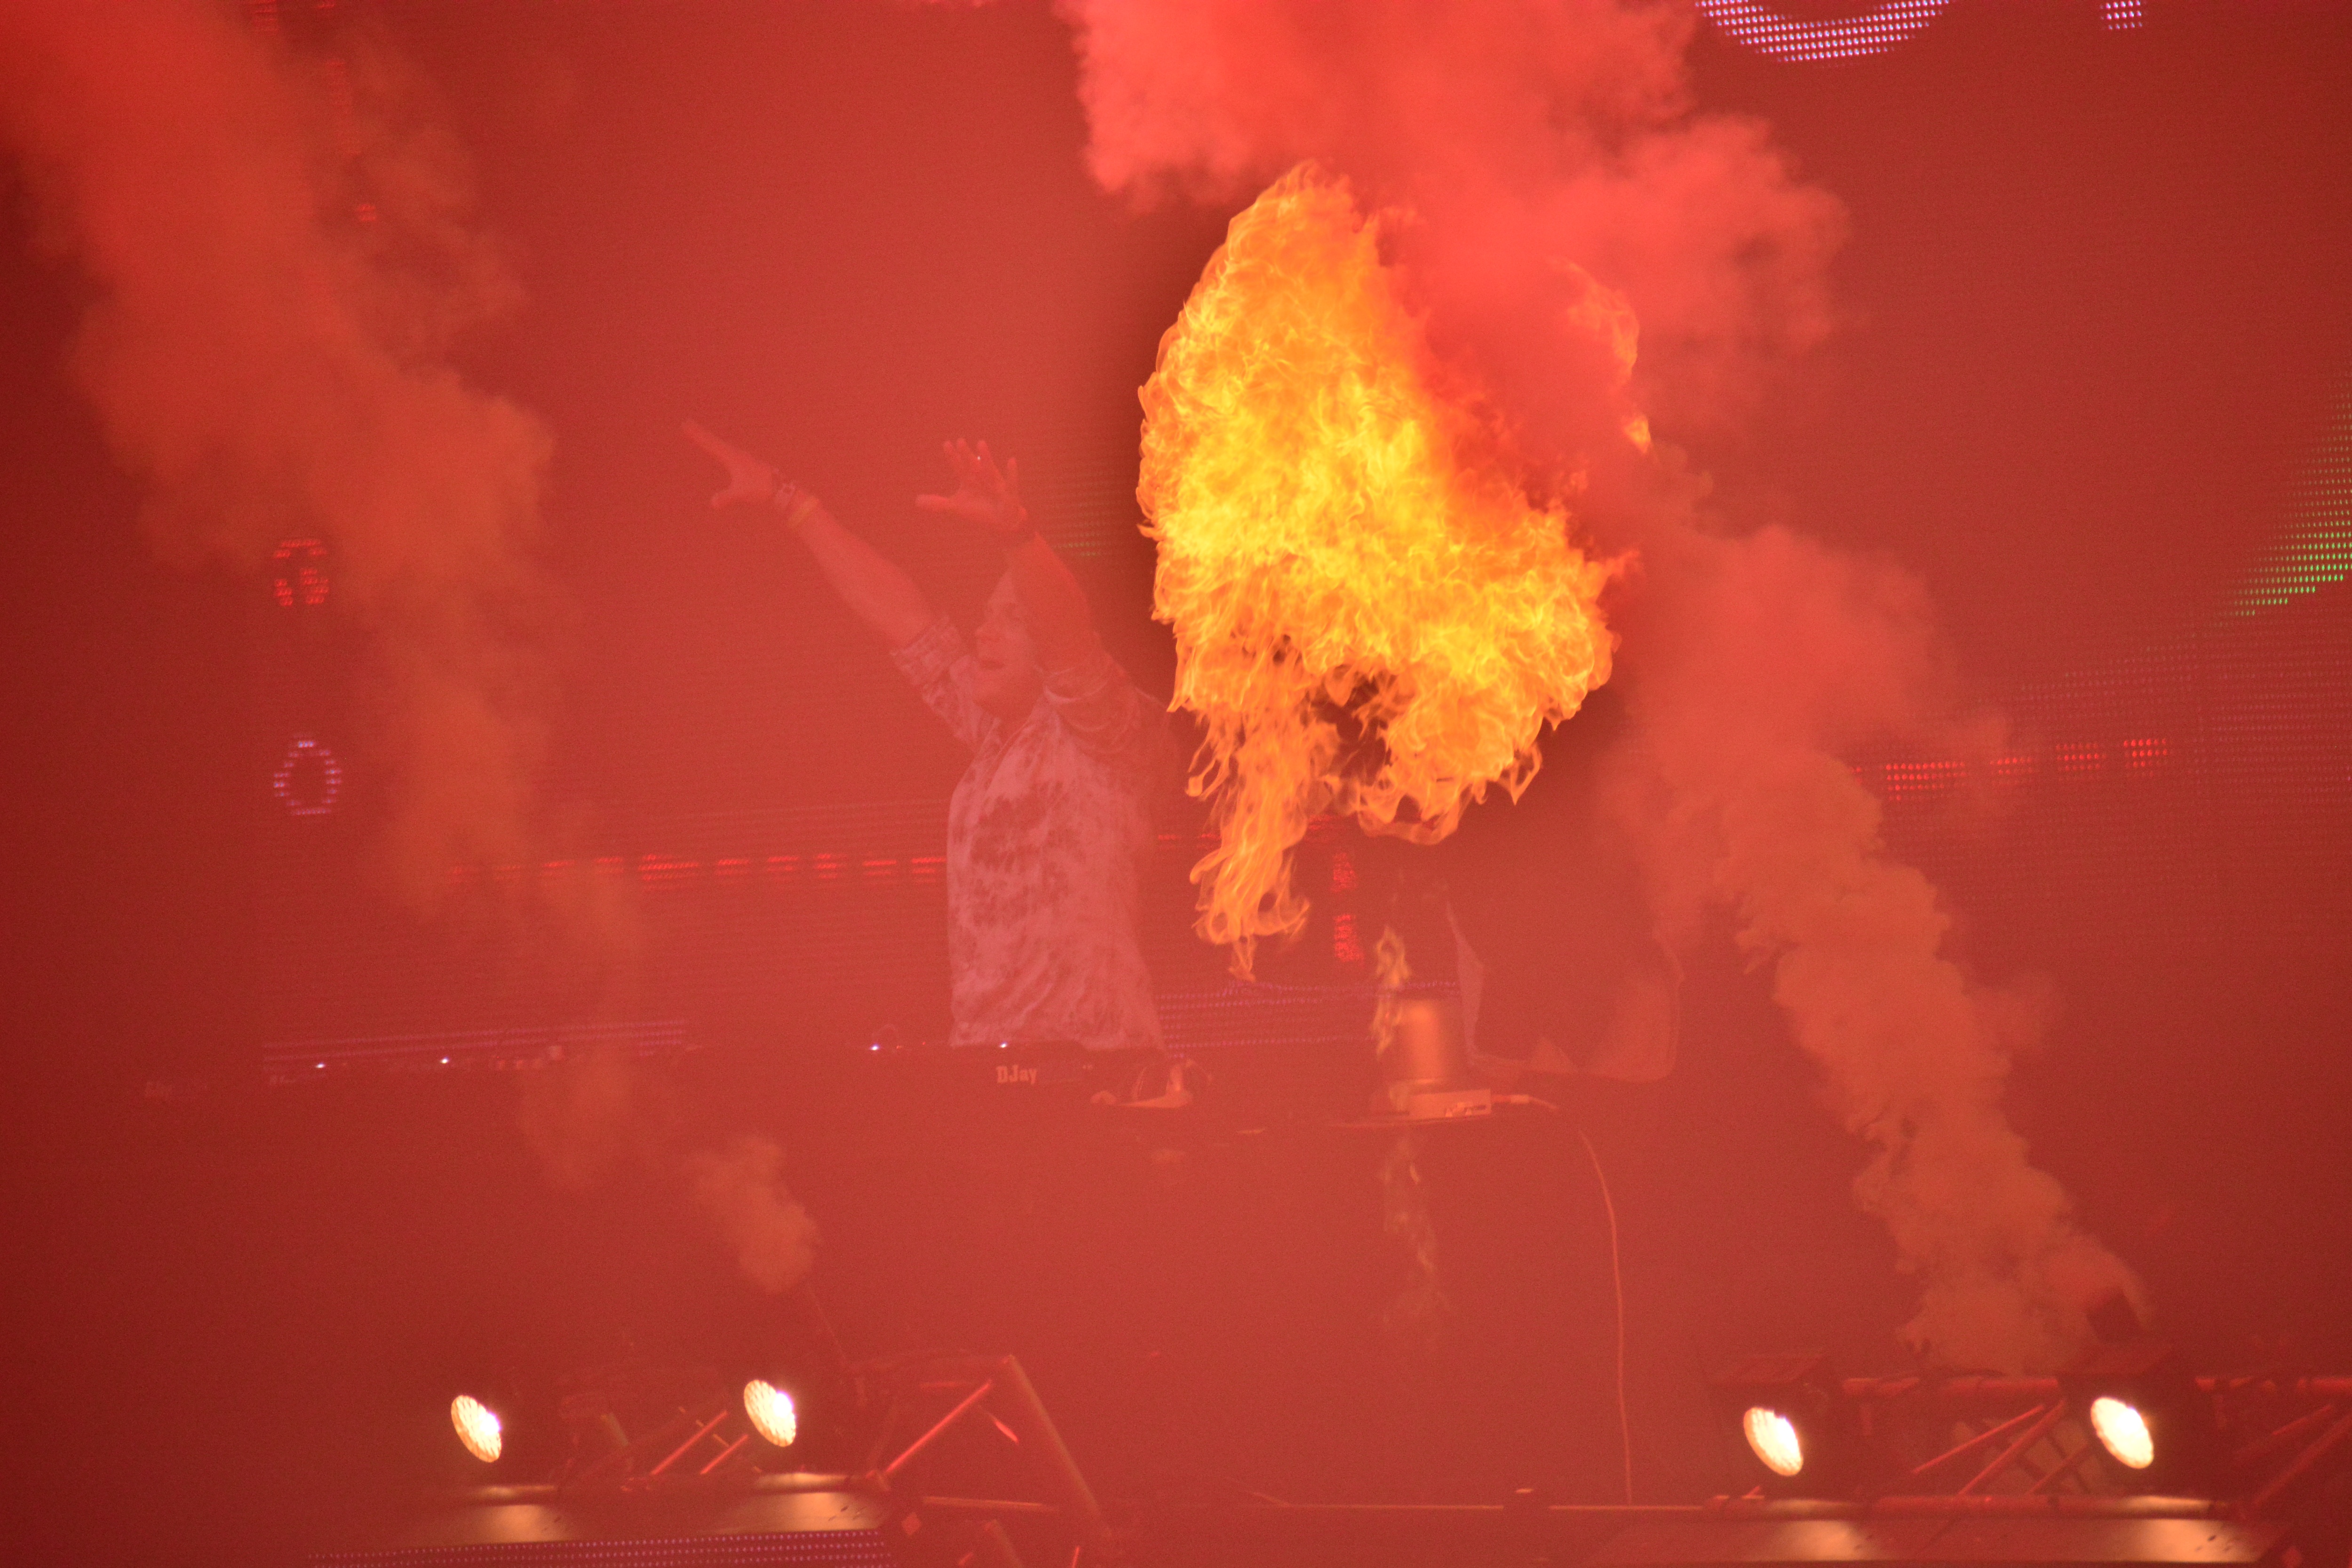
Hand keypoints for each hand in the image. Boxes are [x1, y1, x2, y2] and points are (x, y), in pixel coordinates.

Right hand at [682, 418, 781, 509]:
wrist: (781, 489)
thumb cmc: (761, 489)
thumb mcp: (742, 493)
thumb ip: (727, 497)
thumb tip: (714, 503)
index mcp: (732, 457)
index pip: (710, 444)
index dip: (697, 435)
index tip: (686, 424)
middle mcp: (736, 454)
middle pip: (713, 441)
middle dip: (700, 434)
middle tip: (688, 424)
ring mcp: (742, 458)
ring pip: (721, 446)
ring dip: (709, 440)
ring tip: (699, 435)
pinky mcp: (746, 464)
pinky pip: (727, 452)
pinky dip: (719, 448)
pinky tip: (720, 450)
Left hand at [915, 438, 1029, 543]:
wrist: (999, 524)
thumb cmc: (978, 512)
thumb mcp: (956, 508)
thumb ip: (938, 504)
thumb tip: (917, 501)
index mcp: (969, 481)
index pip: (958, 467)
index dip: (953, 457)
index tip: (946, 444)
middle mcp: (981, 480)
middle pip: (972, 465)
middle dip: (966, 455)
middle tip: (960, 441)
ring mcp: (995, 486)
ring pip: (989, 470)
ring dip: (985, 458)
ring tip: (981, 443)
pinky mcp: (1008, 495)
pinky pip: (1011, 483)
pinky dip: (1012, 473)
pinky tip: (1011, 461)